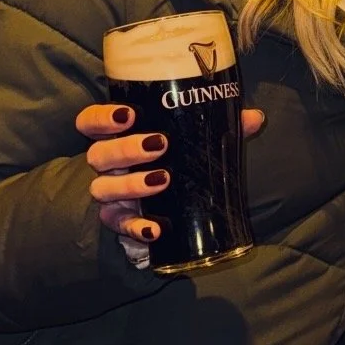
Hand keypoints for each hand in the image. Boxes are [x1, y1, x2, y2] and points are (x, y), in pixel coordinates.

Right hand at [75, 102, 264, 265]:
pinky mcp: (120, 221)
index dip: (101, 117)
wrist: (175, 207)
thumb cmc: (179, 160)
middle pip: (98, 154)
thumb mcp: (198, 141)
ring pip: (103, 189)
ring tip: (162, 180)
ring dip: (131, 184)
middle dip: (125, 149)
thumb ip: (222, 127)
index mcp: (118, 136)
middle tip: (159, 144)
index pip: (90, 121)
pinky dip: (135, 228)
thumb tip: (254, 118)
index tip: (128, 114)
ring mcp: (110, 194)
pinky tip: (154, 230)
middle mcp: (107, 164)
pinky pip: (119, 226)